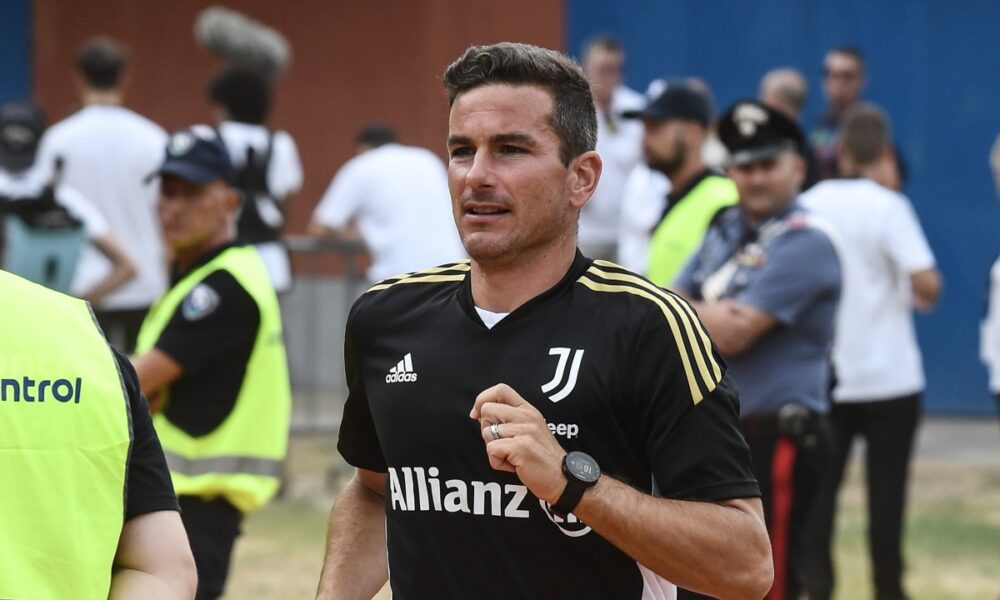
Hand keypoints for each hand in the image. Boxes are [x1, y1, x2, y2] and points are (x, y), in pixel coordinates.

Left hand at [469, 383, 566, 503]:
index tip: (477, 414)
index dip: (482, 399)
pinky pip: (491, 450)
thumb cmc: (542, 457)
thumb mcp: (530, 429)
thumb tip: (479, 413)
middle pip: (487, 410)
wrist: (562, 478)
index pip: (500, 389)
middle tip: (503, 444)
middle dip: (486, 430)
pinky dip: (497, 462)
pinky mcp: (520, 446)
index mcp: (528, 409)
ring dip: (494, 450)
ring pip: (486, 433)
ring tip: (512, 457)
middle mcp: (527, 416)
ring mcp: (524, 430)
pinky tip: (513, 466)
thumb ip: (510, 419)